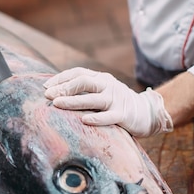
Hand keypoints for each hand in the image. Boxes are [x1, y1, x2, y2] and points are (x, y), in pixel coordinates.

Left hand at [44, 67, 172, 136]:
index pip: (78, 73)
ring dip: (73, 101)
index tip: (46, 87)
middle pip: (84, 81)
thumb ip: (85, 91)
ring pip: (93, 99)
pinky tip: (84, 120)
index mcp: (101, 78)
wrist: (147, 112)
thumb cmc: (117, 104)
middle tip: (49, 96)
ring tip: (57, 104)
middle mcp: (108, 85)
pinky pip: (109, 116)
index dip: (61, 79)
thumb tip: (56, 94)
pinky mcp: (124, 114)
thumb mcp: (102, 91)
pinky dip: (97, 118)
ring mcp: (116, 99)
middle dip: (64, 88)